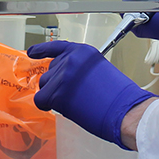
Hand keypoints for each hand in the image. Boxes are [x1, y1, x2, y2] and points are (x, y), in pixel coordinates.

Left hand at [29, 40, 155, 149]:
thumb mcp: (100, 71)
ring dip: (54, 95)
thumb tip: (65, 78)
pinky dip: (48, 105)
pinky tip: (64, 108)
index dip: (42, 50)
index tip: (33, 52)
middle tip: (74, 95)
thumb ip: (80, 69)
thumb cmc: (118, 97)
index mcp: (83, 53)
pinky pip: (41, 100)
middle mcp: (71, 60)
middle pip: (50, 71)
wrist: (126, 111)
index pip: (57, 47)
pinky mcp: (57, 94)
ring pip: (45, 86)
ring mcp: (63, 76)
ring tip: (76, 101)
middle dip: (57, 84)